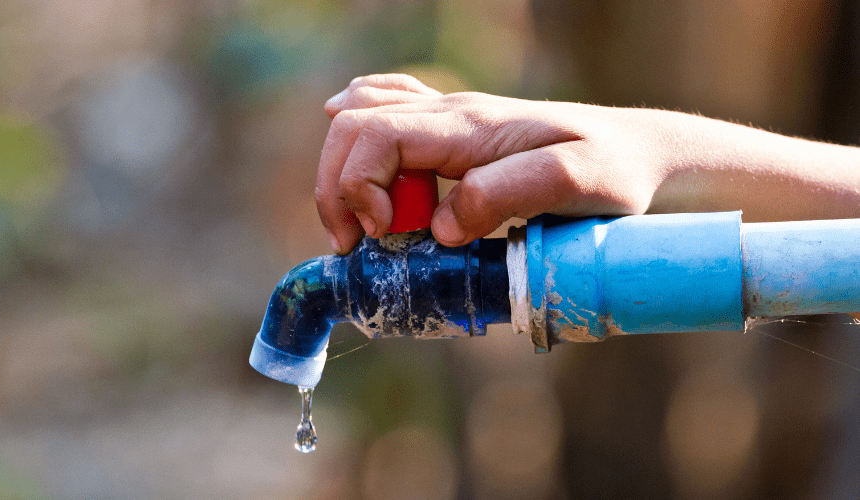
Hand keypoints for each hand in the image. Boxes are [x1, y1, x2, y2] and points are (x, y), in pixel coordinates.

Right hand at [317, 74, 667, 252]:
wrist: (641, 155)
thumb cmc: (616, 173)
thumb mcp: (574, 184)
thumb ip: (504, 196)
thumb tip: (439, 226)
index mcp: (468, 126)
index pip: (376, 135)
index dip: (358, 187)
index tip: (383, 237)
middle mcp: (451, 115)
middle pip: (353, 128)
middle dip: (338, 188)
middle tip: (358, 244)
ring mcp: (451, 120)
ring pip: (361, 120)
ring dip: (344, 174)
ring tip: (367, 224)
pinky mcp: (457, 134)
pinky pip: (388, 109)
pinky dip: (359, 132)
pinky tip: (357, 148)